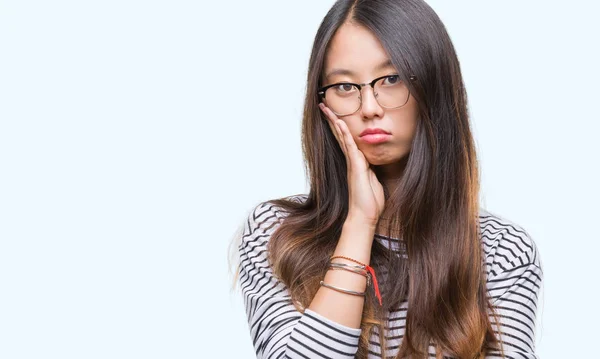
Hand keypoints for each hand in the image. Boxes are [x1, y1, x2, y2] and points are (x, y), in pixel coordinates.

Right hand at [319, 102, 384, 226]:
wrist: (365, 215)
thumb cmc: (370, 202)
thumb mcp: (373, 180)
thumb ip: (371, 169)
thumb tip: (373, 162)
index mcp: (356, 162)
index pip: (347, 140)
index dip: (341, 127)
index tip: (335, 115)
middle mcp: (351, 161)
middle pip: (340, 135)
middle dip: (333, 120)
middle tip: (324, 106)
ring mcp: (352, 163)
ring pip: (342, 137)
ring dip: (335, 122)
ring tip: (327, 109)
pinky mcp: (355, 167)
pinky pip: (349, 146)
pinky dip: (345, 134)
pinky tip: (341, 123)